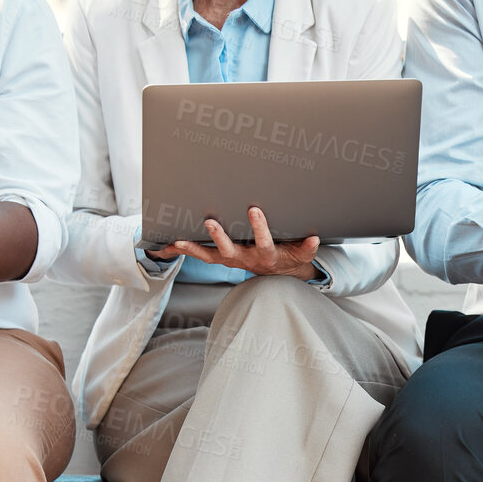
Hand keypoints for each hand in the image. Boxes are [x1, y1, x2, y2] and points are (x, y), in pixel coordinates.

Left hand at [164, 207, 322, 280]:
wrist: (275, 272)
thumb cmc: (288, 257)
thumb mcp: (301, 254)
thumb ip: (307, 248)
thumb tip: (315, 239)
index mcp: (265, 256)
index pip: (263, 242)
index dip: (259, 228)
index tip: (254, 209)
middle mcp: (245, 260)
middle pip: (229, 251)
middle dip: (220, 237)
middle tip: (210, 222)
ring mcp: (228, 259)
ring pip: (208, 256)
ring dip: (193, 248)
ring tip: (177, 240)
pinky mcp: (218, 257)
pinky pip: (199, 255)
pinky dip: (184, 250)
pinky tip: (167, 243)